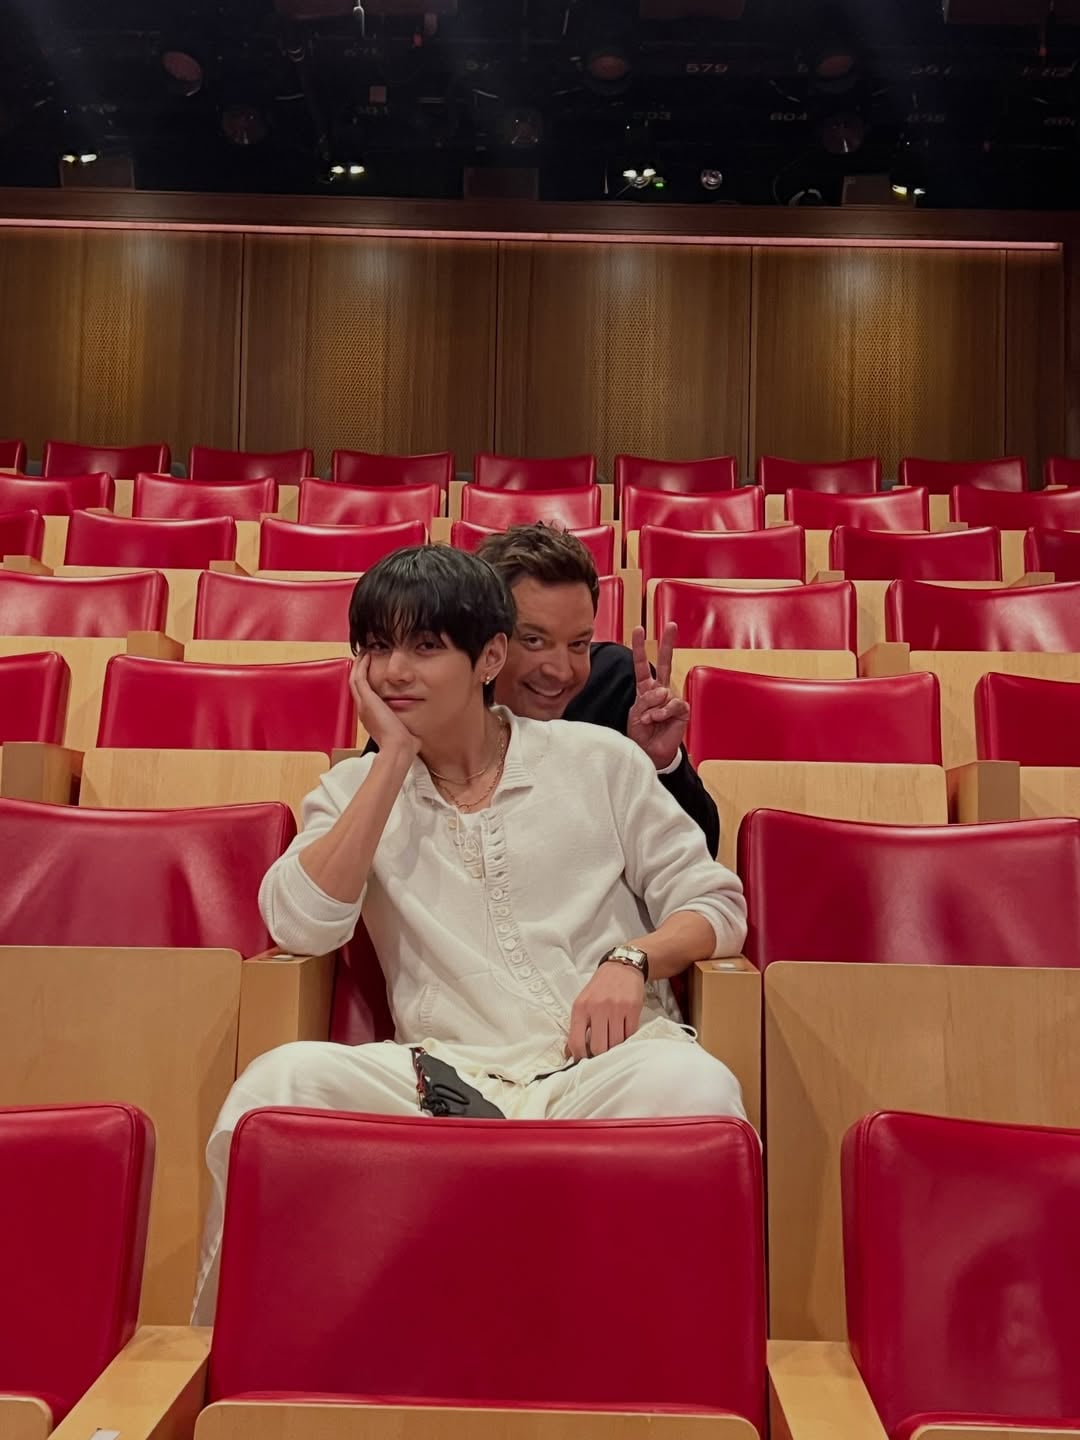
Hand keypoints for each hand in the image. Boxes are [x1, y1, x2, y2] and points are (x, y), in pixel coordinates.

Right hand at [350, 654, 420, 758]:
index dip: (365, 684)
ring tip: (363, 654)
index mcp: (371, 719)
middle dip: (359, 671)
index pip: (364, 697)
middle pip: (356, 686)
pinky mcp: (367, 699)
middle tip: (363, 658)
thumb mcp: (404, 733)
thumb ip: (407, 729)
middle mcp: (364, 711)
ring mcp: (363, 705)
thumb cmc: (403, 745)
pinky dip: (361, 666)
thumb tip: (416, 734)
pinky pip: (359, 678)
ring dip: (358, 666)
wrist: (398, 748)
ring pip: (354, 679)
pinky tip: (365, 656)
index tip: (371, 674)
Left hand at [567, 961, 645, 1060]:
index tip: (584, 1061)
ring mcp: (616, 1008)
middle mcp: (597, 1008)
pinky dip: (627, 1039)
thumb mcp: (582, 1003)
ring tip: (613, 1042)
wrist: (621, 967)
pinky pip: (630, 1034)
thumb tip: (570, 1053)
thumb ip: (576, 1027)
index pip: (576, 1041)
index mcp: (581, 1007)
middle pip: (598, 1047)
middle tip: (602, 1054)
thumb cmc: (600, 988)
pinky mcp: (632, 1008)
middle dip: (600, 1055)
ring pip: (615, 1043)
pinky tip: (623, 1033)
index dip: (580, 1057)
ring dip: (615, 1048)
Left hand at [625, 622, 688, 770]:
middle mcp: (659, 691)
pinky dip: (662, 712)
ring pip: (661, 691)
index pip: (642, 665)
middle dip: (667, 643)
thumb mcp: (634, 714)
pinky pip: (672, 703)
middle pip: (664, 663)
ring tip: (649, 720)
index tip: (639, 630)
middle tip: (671, 625)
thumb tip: (662, 691)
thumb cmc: (641, 735)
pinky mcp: (681, 710)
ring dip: (651, 707)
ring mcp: (671, 699)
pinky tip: (658, 720)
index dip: (640, 647)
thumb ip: (644, 700)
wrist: (650, 753)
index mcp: (645, 689)